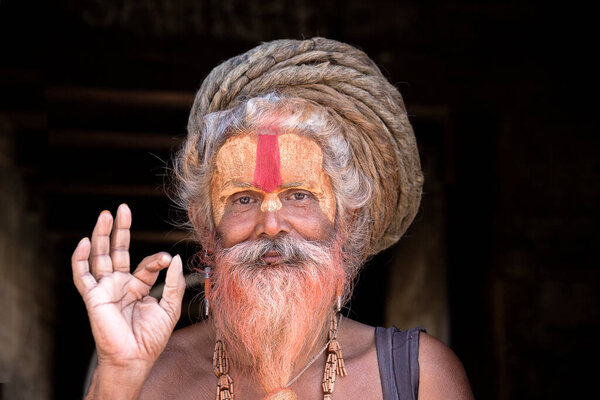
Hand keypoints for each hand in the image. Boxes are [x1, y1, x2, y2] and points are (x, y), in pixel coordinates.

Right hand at [71, 204, 185, 371]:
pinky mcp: (93, 297)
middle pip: (118, 251)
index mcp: (138, 286)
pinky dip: (80, 259)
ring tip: (105, 215)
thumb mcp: (170, 307)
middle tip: (123, 208)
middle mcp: (120, 284)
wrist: (135, 358)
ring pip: (100, 257)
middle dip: (120, 230)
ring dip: (102, 236)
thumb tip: (175, 259)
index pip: (146, 264)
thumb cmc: (151, 338)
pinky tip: (85, 242)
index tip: (167, 260)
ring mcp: (105, 289)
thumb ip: (174, 283)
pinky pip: (82, 275)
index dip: (157, 259)